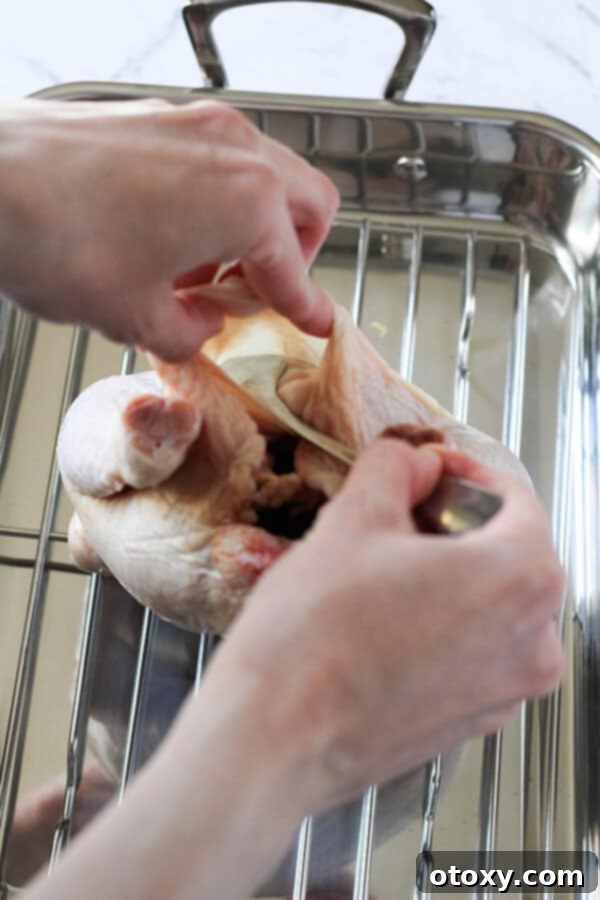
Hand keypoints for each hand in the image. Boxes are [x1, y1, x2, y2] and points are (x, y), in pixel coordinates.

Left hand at [0, 98, 337, 359]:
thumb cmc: (58, 241)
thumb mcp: (138, 318)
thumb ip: (192, 331)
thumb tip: (202, 321)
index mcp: (248, 201)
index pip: (294, 268)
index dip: (304, 306)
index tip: (314, 320)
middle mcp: (235, 151)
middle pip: (308, 203)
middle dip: (295, 253)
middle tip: (258, 290)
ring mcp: (198, 125)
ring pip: (267, 175)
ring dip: (255, 226)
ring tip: (203, 271)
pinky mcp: (162, 118)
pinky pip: (220, 161)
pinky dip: (218, 201)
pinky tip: (172, 237)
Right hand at [211, 439, 564, 812]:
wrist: (273, 736)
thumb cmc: (312, 640)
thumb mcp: (352, 518)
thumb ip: (396, 467)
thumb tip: (412, 463)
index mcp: (520, 580)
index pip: (515, 500)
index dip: (464, 475)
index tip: (430, 471)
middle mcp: (531, 642)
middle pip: (507, 554)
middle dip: (453, 526)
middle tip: (398, 516)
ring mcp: (504, 690)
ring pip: (489, 605)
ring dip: (445, 576)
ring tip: (381, 570)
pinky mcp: (470, 721)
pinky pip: (471, 651)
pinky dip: (439, 624)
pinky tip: (382, 618)